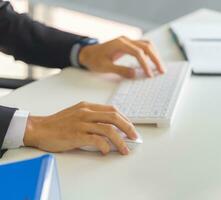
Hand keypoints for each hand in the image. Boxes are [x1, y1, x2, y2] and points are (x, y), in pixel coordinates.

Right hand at [23, 102, 137, 154]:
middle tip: (134, 137)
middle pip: (114, 117)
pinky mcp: (76, 135)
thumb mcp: (77, 113)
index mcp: (87, 106)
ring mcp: (82, 123)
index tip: (130, 128)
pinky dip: (105, 146)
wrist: (39, 128)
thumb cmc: (58, 123)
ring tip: (124, 149)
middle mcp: (86, 112)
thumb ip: (92, 117)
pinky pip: (97, 140)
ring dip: (120, 141)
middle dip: (128, 128)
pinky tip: (106, 151)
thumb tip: (110, 127)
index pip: (112, 110)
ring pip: (108, 130)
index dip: (125, 119)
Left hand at [79, 36, 164, 77]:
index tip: (149, 74)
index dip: (145, 64)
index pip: (137, 52)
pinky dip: (149, 54)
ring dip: (154, 55)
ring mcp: (127, 41)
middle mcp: (125, 40)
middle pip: (146, 46)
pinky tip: (152, 63)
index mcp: (119, 44)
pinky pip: (143, 47)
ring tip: (159, 67)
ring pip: (146, 45)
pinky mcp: (128, 44)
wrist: (87, 53)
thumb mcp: (105, 67)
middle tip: (162, 70)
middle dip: (155, 59)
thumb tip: (135, 75)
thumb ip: (120, 70)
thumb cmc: (94, 59)